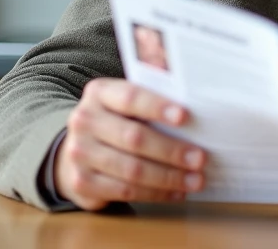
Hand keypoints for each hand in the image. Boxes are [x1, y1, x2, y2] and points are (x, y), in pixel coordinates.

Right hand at [55, 78, 207, 209]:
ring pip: (131, 169)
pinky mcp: (82, 183)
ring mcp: (79, 153)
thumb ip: (153, 88)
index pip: (130, 97)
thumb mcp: (127, 100)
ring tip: (194, 180)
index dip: (157, 107)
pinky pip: (125, 191)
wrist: (77, 150)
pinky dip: (156, 194)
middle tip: (199, 158)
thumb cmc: (117, 120)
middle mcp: (84, 121)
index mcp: (99, 93)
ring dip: (168, 177)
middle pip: (134, 138)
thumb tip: (187, 84)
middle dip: (171, 150)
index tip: (185, 116)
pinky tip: (175, 192)